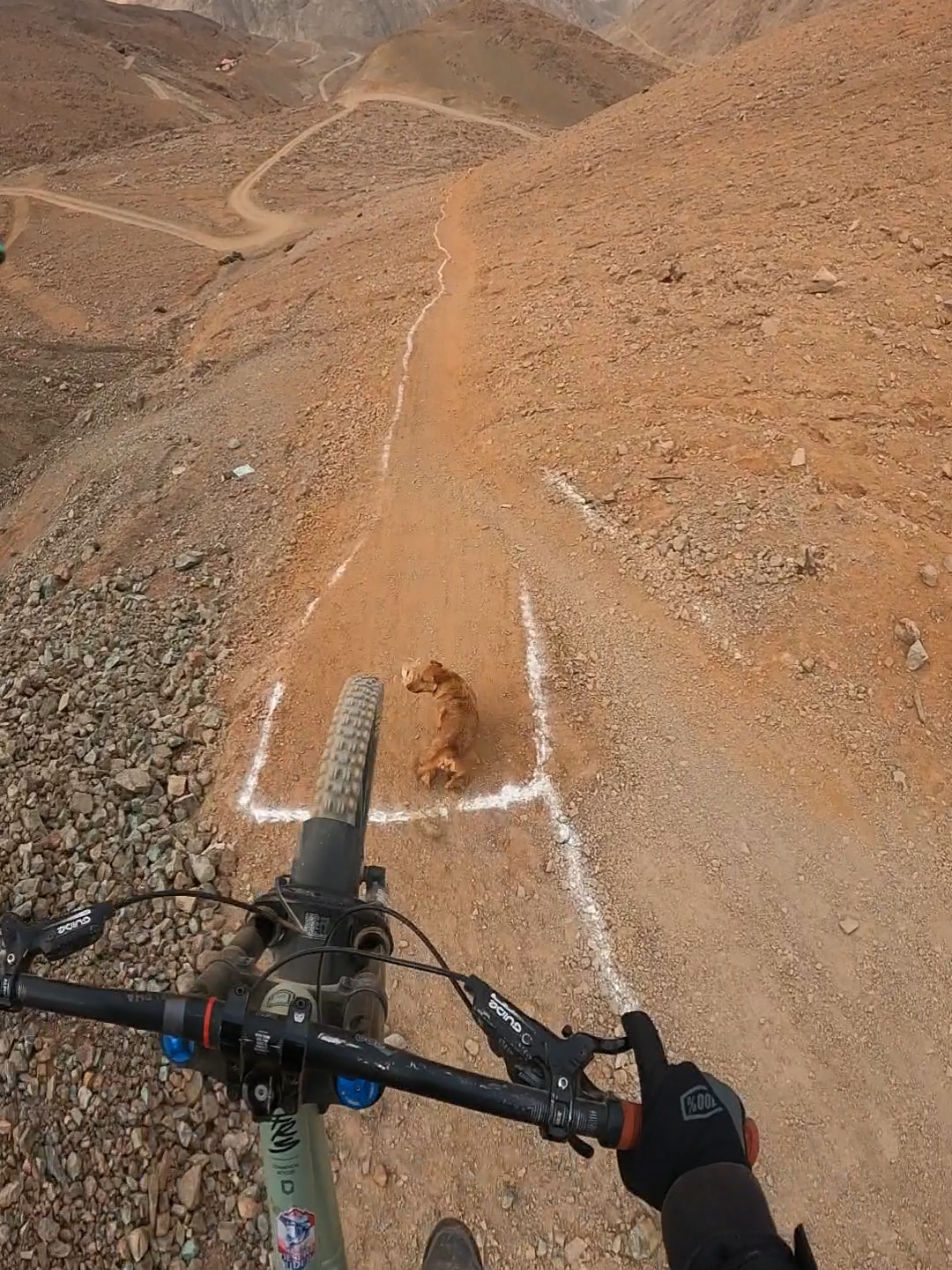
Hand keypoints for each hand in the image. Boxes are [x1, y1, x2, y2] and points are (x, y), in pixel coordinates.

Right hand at [617, 1011, 756, 1210]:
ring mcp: (714, 1089)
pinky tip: (706, 1148)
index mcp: (658, 1084)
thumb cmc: (668, 1175)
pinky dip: (710, 1120)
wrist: (714, 1192)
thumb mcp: (631, 1159)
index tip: (631, 1017)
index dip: (636, 1025)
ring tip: (688, 1146)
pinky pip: (715, 1106)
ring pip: (694, 1092)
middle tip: (664, 1128)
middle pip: (672, 1076)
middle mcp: (687, 1078)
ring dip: (689, 1109)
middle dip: (666, 1094)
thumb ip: (629, 1138)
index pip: (644, 1041)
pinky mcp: (735, 1105)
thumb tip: (631, 1139)